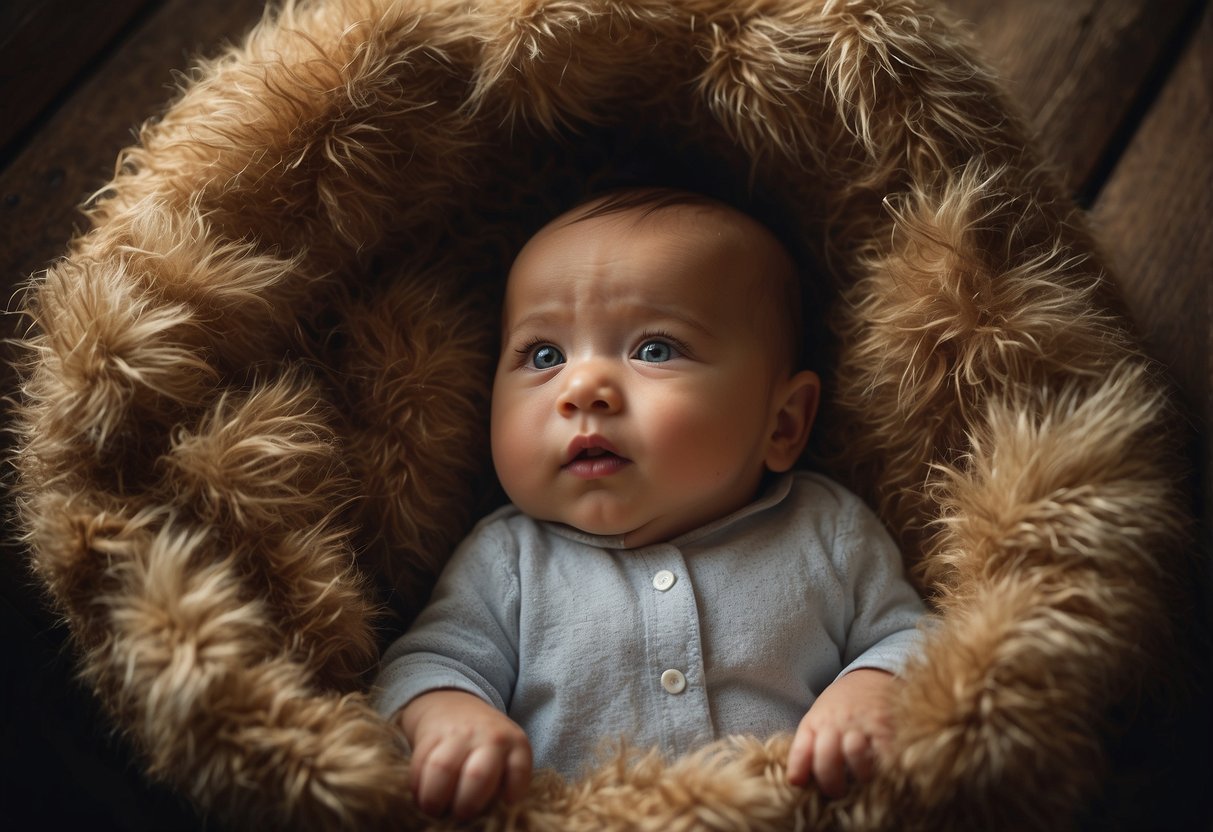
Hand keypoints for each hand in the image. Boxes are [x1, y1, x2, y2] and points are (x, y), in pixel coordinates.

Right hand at [397, 689, 532, 819]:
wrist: (456, 705)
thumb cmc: (488, 745)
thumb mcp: (507, 755)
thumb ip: (505, 782)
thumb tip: (494, 819)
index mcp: (515, 744)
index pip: (518, 770)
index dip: (512, 792)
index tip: (504, 805)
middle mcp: (489, 737)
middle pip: (478, 775)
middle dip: (466, 805)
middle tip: (460, 815)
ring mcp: (459, 733)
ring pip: (442, 769)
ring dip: (434, 798)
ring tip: (434, 810)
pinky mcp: (430, 734)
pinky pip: (419, 764)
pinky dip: (417, 786)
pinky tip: (421, 795)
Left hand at [786, 668, 894, 796]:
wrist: (872, 676)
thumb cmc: (841, 705)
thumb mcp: (816, 718)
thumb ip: (805, 747)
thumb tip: (796, 782)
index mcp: (816, 722)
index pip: (801, 752)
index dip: (799, 773)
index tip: (802, 785)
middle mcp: (837, 724)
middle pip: (827, 762)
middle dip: (831, 785)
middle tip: (838, 792)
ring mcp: (862, 726)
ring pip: (856, 761)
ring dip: (859, 778)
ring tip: (863, 782)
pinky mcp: (888, 729)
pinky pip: (885, 759)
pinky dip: (883, 772)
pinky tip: (882, 773)